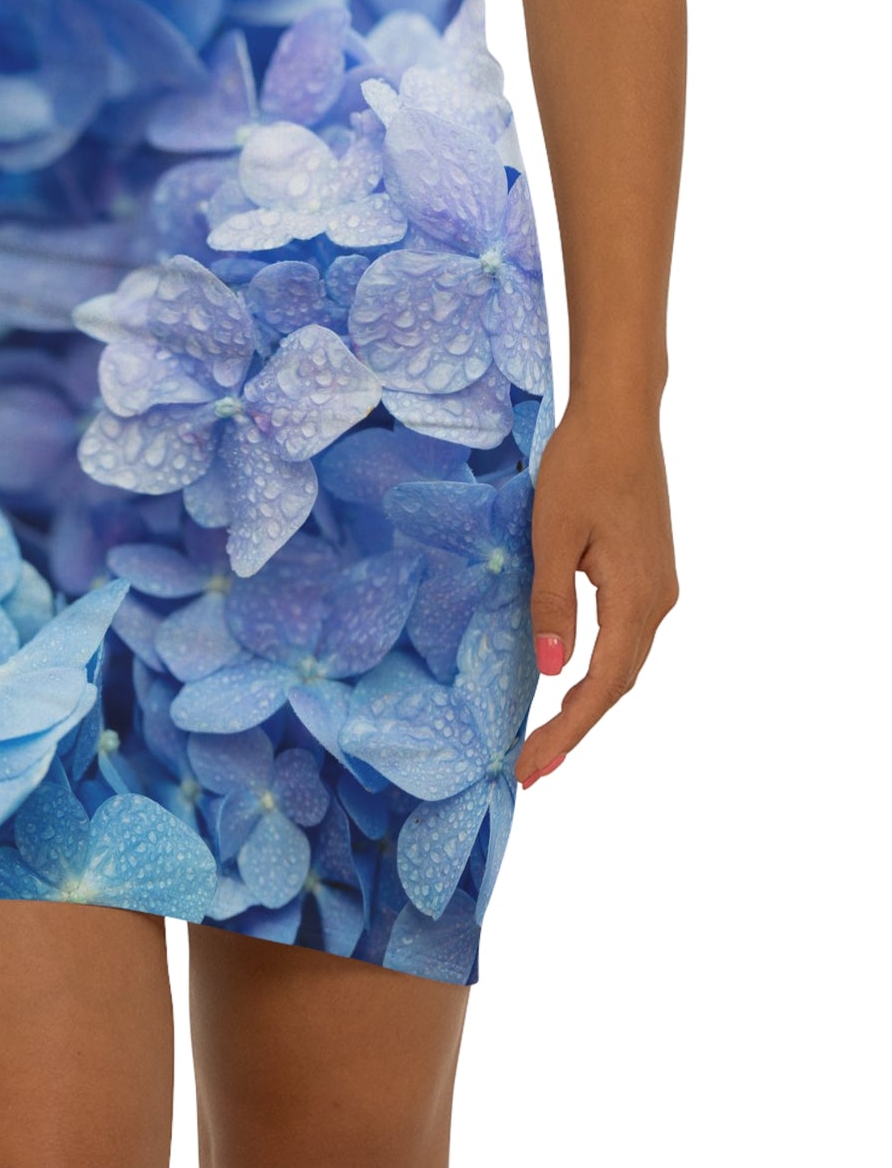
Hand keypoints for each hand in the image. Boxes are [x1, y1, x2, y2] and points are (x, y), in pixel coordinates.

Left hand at [516, 396, 677, 787]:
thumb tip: (549, 671)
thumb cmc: (581, 467)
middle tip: (530, 769)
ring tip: (545, 742)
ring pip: (624, 663)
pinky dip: (598, 671)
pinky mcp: (648, 573)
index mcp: (637, 598)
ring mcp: (658, 587)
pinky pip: (625, 638)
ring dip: (586, 705)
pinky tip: (570, 683)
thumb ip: (553, 604)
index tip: (531, 768)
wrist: (620, 418)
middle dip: (573, 730)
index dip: (566, 731)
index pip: (601, 686)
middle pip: (618, 684)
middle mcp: (659, 601)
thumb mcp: (552, 536)